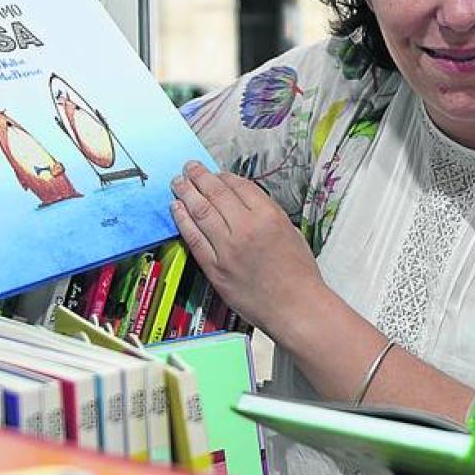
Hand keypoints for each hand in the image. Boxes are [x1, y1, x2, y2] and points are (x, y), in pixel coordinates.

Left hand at [170, 160, 322, 335]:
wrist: (294, 306)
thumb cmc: (299, 271)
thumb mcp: (291, 231)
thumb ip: (267, 214)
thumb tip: (243, 201)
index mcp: (268, 216)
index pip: (239, 186)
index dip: (223, 176)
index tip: (215, 172)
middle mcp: (245, 228)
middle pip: (215, 194)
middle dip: (199, 177)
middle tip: (189, 167)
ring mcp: (227, 249)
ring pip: (200, 213)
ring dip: (186, 194)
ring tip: (178, 182)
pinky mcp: (215, 268)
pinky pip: (194, 239)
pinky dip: (182, 221)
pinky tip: (175, 209)